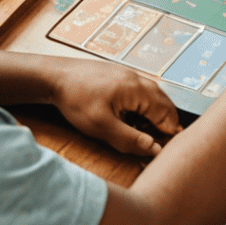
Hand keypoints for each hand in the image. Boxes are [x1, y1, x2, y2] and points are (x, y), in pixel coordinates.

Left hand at [51, 57, 180, 157]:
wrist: (56, 76)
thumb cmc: (76, 99)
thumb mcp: (101, 126)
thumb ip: (129, 139)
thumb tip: (153, 149)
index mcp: (138, 90)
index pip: (166, 114)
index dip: (169, 133)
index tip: (168, 149)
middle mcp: (139, 79)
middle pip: (164, 104)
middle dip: (165, 124)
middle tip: (159, 142)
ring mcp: (130, 75)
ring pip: (154, 97)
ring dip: (154, 115)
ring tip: (146, 132)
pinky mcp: (121, 76)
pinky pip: (142, 92)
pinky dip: (144, 106)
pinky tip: (131, 116)